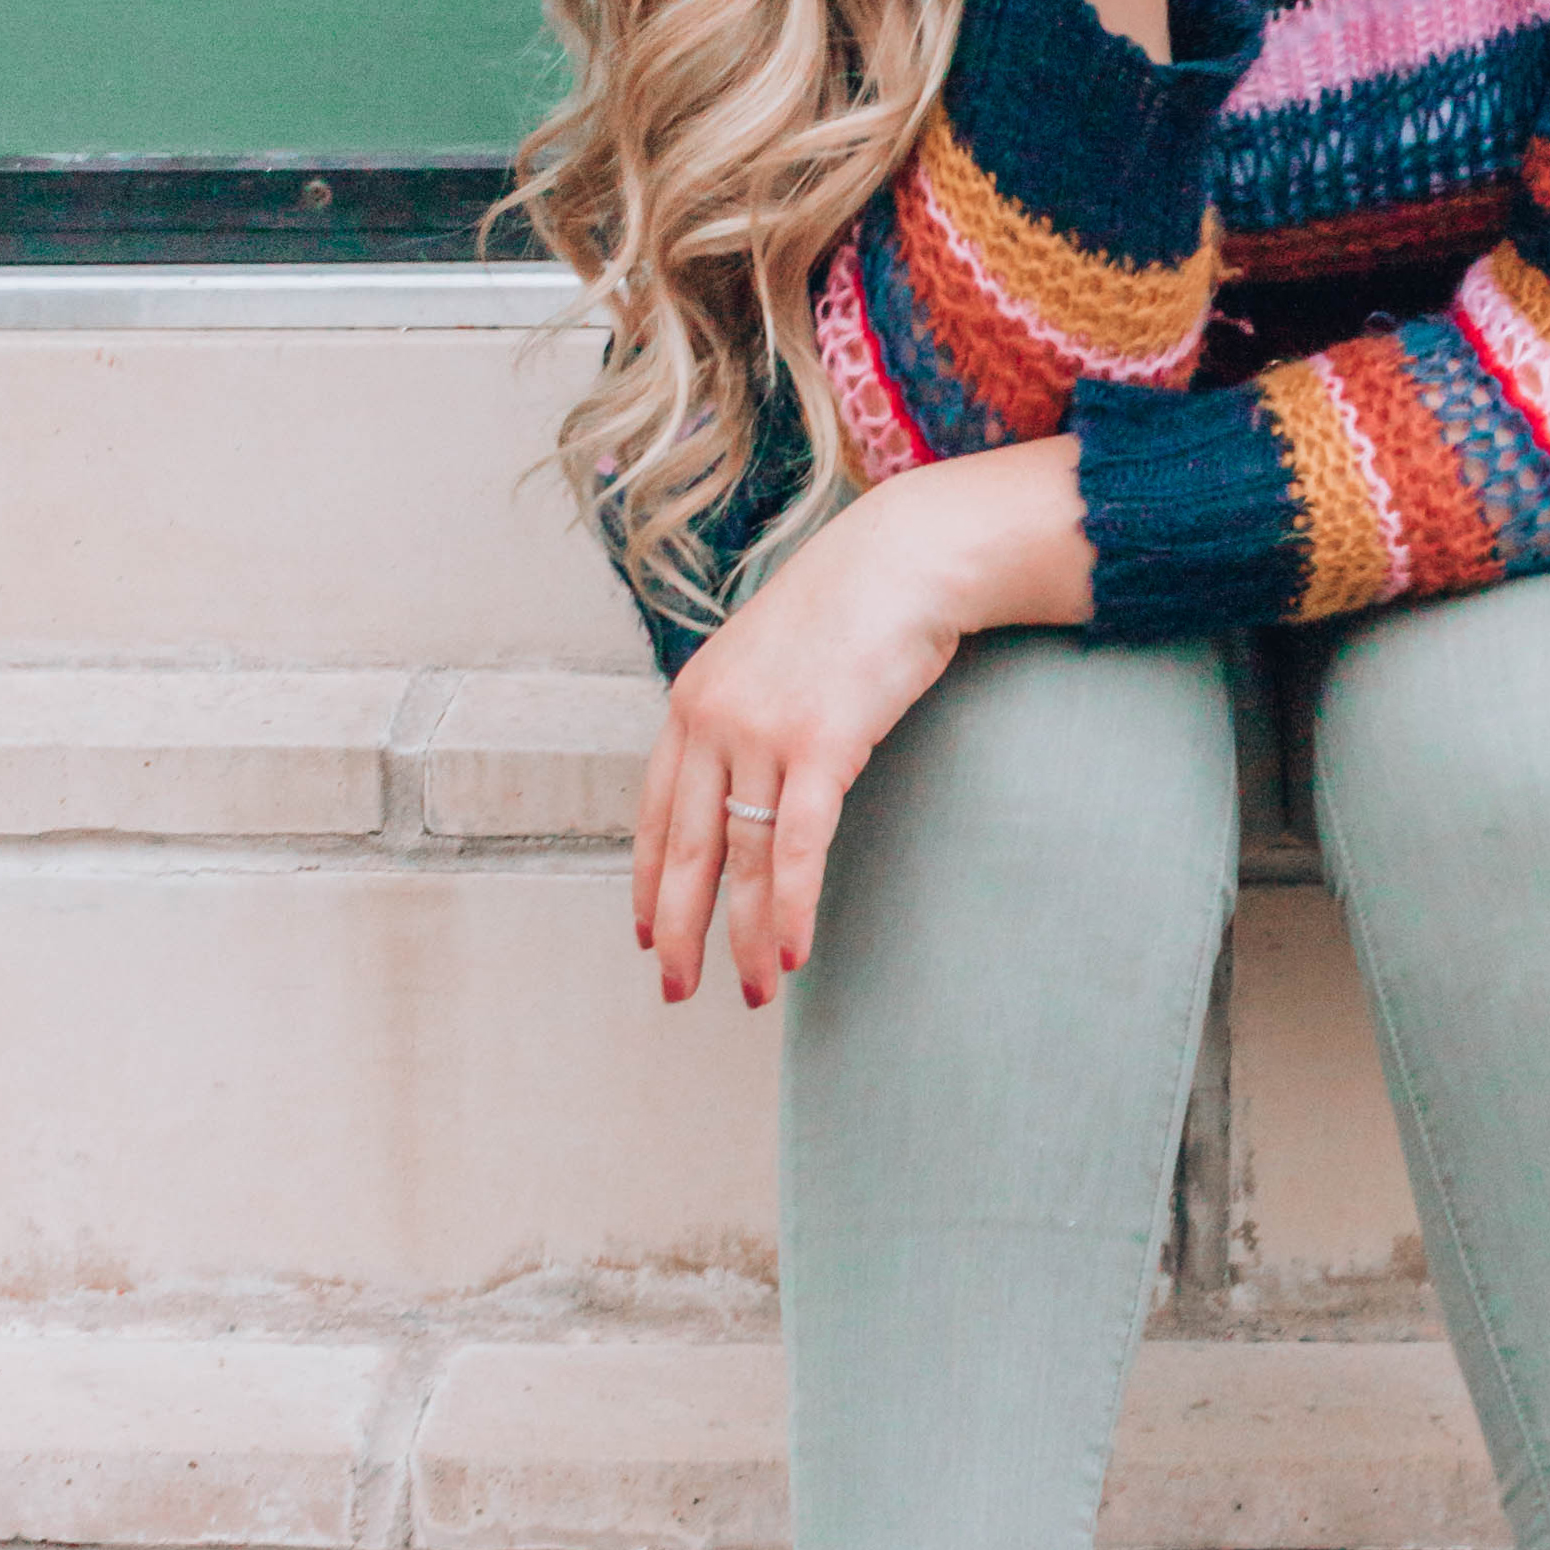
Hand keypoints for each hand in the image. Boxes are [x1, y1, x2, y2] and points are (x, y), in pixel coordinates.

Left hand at [633, 439, 1090, 1009]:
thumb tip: (745, 774)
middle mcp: (712, 720)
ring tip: (753, 991)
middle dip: (679, 930)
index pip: (652, 811)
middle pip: (683, 850)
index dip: (647, 880)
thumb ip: (745, 712)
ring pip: (744, 862)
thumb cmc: (849, 607)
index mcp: (692, 701)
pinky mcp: (820, 745)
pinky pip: (799, 849)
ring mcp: (762, 733)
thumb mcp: (769, 656)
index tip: (646, 933)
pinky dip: (793, 909)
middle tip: (677, 990)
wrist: (903, 558)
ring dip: (746, 937)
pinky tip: (792, 954)